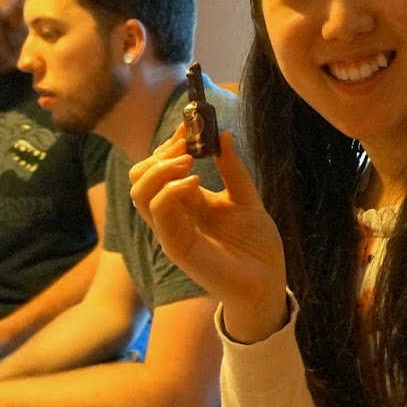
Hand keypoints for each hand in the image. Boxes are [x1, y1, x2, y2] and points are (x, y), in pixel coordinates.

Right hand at [128, 128, 287, 342]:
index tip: (190, 124)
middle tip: (186, 144)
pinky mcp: (177, 246)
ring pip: (139, 193)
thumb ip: (233, 169)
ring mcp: (172, 231)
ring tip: (187, 161)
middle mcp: (174, 215)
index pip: (161, 167)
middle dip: (159, 154)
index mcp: (188, 202)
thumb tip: (224, 134)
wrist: (267, 282)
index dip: (170, 144)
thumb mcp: (247, 198)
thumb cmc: (256, 245)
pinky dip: (170, 191)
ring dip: (159, 169)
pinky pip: (158, 213)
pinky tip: (193, 182)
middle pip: (140, 177)